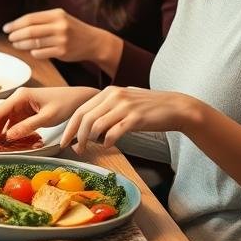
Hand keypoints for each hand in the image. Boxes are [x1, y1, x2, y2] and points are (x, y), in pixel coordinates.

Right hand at [0, 86, 97, 146]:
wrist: (79, 99)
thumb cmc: (65, 104)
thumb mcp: (47, 117)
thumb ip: (28, 126)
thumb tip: (8, 136)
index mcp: (20, 96)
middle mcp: (18, 99)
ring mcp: (21, 105)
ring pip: (4, 119)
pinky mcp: (27, 111)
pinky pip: (13, 122)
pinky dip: (8, 131)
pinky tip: (6, 141)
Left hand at [3, 8, 121, 67]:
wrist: (93, 41)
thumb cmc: (72, 29)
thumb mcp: (60, 18)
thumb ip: (43, 20)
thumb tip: (18, 26)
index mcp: (56, 14)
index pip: (30, 18)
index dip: (15, 24)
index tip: (6, 28)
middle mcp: (59, 26)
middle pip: (30, 30)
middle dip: (16, 35)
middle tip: (9, 37)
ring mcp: (61, 39)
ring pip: (34, 43)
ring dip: (22, 44)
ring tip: (16, 44)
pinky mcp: (63, 52)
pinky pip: (41, 53)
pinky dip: (34, 52)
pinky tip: (31, 51)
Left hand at [61, 86, 204, 153]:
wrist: (175, 107)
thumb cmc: (148, 108)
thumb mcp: (124, 102)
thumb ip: (106, 110)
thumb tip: (88, 129)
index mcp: (108, 92)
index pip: (81, 110)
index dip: (70, 127)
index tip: (64, 140)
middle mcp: (114, 96)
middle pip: (85, 118)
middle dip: (76, 136)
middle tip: (74, 148)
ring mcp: (125, 106)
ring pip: (96, 125)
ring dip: (89, 140)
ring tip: (89, 148)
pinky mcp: (136, 118)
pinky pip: (114, 132)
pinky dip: (108, 141)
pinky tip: (108, 144)